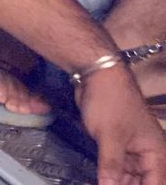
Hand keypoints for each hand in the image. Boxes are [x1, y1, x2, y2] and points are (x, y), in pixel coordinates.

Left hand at [76, 66, 165, 183]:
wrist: (97, 76)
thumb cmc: (111, 102)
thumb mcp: (110, 137)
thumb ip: (111, 166)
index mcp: (157, 154)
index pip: (155, 184)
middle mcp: (148, 156)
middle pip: (141, 183)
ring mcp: (131, 152)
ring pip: (127, 178)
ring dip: (113, 183)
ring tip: (93, 183)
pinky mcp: (115, 147)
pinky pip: (115, 169)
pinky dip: (107, 176)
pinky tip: (94, 180)